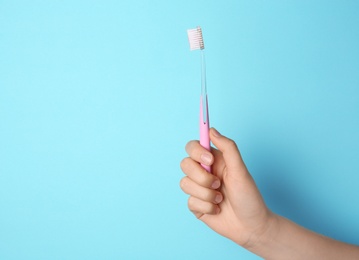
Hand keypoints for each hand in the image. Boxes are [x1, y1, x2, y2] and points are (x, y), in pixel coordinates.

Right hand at [180, 128, 274, 247]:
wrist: (251, 226)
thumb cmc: (249, 197)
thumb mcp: (240, 170)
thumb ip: (228, 148)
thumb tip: (211, 129)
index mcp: (213, 160)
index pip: (193, 147)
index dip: (197, 152)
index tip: (209, 160)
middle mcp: (204, 172)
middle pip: (185, 164)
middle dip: (202, 177)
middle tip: (218, 184)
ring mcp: (198, 189)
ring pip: (185, 184)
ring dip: (205, 194)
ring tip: (220, 198)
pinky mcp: (196, 205)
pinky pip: (190, 201)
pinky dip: (206, 206)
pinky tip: (217, 209)